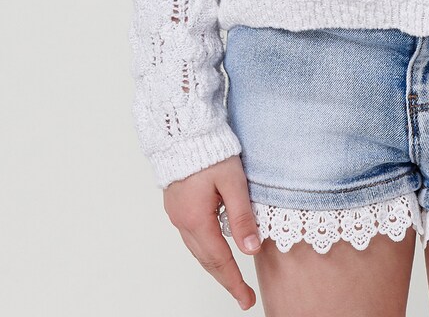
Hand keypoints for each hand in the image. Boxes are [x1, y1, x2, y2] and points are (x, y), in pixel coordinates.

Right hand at [163, 154, 261, 310]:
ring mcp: (177, 214)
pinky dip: (206, 249)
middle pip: (206, 260)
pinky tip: (216, 249)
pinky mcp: (177, 205)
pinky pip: (192, 236)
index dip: (234, 282)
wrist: (182, 130)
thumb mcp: (233, 182)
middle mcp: (182, 221)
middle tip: (243, 297)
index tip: (246, 300)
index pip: (219, 260)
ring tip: (232, 278)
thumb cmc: (209, 150)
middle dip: (226, 280)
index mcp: (196, 219)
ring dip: (215, 265)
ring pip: (198, 250)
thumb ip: (242, 216)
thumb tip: (251, 249)